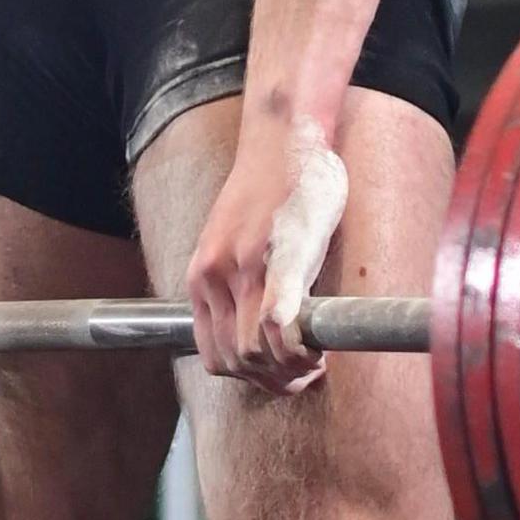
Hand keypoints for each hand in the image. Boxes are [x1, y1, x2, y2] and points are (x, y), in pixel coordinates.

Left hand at [186, 114, 346, 394]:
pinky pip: (280, 322)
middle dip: (274, 382)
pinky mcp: (282, 256)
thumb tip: (254, 328)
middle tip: (307, 374)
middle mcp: (215, 275)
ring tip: (317, 360)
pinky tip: (318, 348)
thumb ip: (235, 282)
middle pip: (236, 362)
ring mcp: (245, 267)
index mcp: (201, 276)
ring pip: (256, 352)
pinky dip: (297, 348)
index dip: (251, 378)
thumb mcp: (234, 240)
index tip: (282, 375)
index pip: (215, 356)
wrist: (285, 137)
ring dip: (290, 370)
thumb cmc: (272, 188)